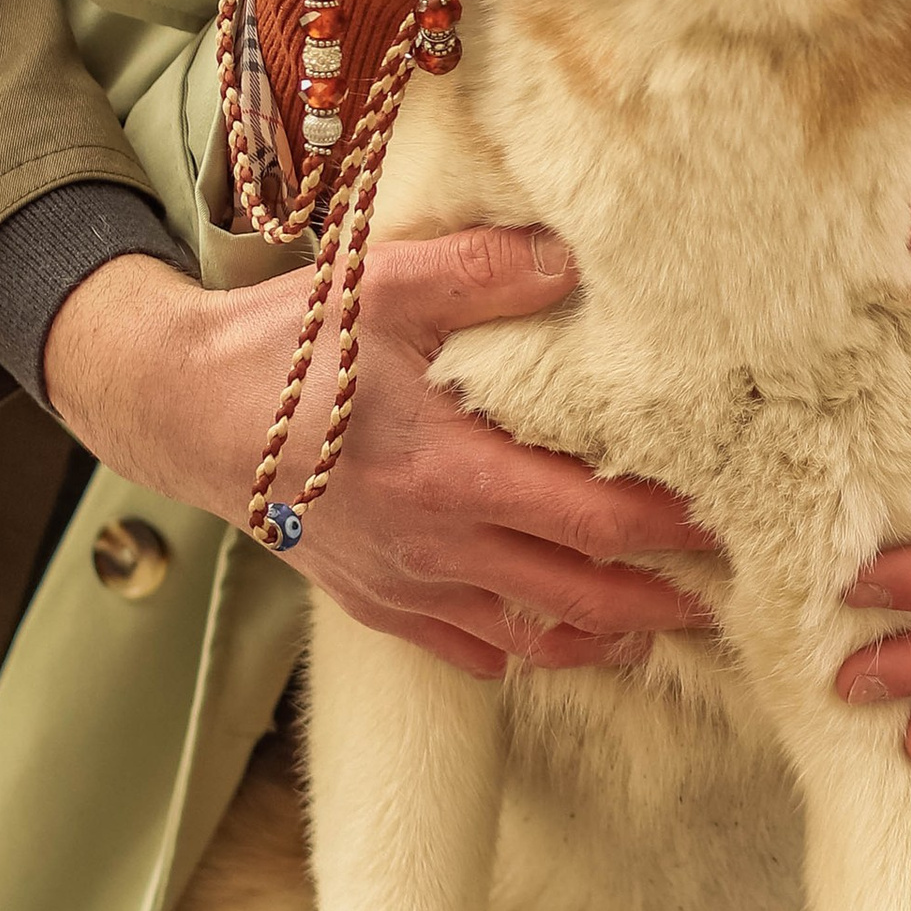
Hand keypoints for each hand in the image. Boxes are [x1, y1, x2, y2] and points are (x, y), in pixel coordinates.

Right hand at [44, 238, 721, 677]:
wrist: (181, 411)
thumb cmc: (286, 348)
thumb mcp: (385, 283)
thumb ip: (488, 271)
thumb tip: (577, 257)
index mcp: (451, 474)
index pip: (594, 520)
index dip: (671, 526)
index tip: (727, 513)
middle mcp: (436, 547)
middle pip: (581, 600)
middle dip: (664, 601)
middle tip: (729, 591)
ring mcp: (405, 587)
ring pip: (531, 641)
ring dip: (605, 639)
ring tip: (665, 624)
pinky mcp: (376, 605)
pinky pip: (470, 653)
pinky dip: (528, 653)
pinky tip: (564, 637)